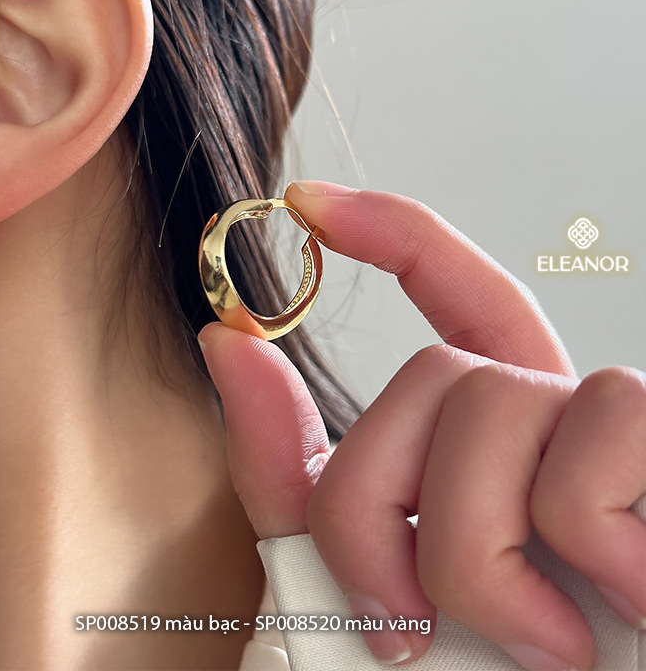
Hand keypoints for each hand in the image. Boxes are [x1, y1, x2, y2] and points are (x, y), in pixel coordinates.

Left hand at [198, 181, 645, 670]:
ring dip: (470, 548)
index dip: (393, 235)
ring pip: (496, 399)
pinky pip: (598, 437)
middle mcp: (566, 425)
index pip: (456, 301)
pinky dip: (575, 540)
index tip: (308, 205)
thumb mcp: (352, 576)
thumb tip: (226, 340)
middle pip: (440, 371)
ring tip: (526, 640)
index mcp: (501, 444)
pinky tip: (613, 612)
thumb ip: (292, 470)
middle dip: (379, 502)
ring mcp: (625, 438)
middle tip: (403, 618)